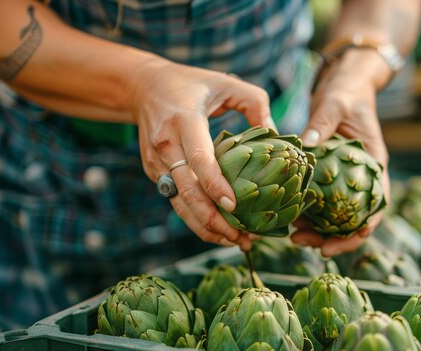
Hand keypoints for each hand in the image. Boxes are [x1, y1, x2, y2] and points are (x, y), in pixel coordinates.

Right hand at [129, 59, 274, 250]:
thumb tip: (277, 137)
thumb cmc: (192, 84)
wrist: (143, 87)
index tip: (234, 206)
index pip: (199, 159)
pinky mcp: (154, 172)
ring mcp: (155, 162)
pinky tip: (220, 230)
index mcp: (183, 120)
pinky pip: (176, 201)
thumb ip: (256, 104)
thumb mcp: (227, 83)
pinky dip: (196, 219)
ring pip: (179, 204)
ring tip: (236, 241)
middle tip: (243, 237)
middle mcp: (165, 144)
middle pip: (187, 191)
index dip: (216, 184)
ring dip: (205, 228)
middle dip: (213, 220)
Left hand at [291, 49, 390, 256]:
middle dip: (335, 238)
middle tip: (309, 245)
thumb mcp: (336, 105)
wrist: (341, 88)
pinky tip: (288, 220)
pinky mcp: (325, 178)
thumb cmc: (346, 95)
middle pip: (354, 219)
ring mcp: (342, 180)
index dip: (367, 225)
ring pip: (334, 217)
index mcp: (373, 164)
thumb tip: (306, 142)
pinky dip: (305, 214)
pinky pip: (317, 202)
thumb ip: (323, 122)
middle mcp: (360, 178)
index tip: (351, 238)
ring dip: (317, 231)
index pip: (378, 203)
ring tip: (295, 238)